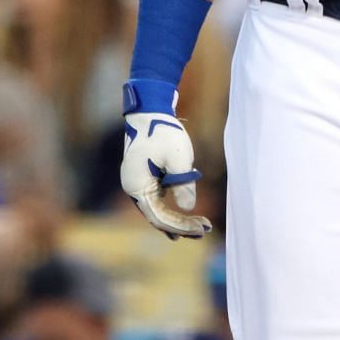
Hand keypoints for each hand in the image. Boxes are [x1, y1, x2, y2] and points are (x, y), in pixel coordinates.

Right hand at [120, 81, 212, 239]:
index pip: (158, 217)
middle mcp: (133, 188)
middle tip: (205, 229)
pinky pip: (157, 200)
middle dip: (181, 226)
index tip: (203, 228)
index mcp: (136, 186)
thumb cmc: (162, 132)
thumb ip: (183, 184)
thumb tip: (188, 208)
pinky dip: (172, 209)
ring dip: (177, 219)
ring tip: (199, 228)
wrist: (150, 110)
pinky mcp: (145, 177)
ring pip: (157, 210)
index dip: (181, 226)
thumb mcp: (177, 158)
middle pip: (157, 216)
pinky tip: (185, 216)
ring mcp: (138, 182)